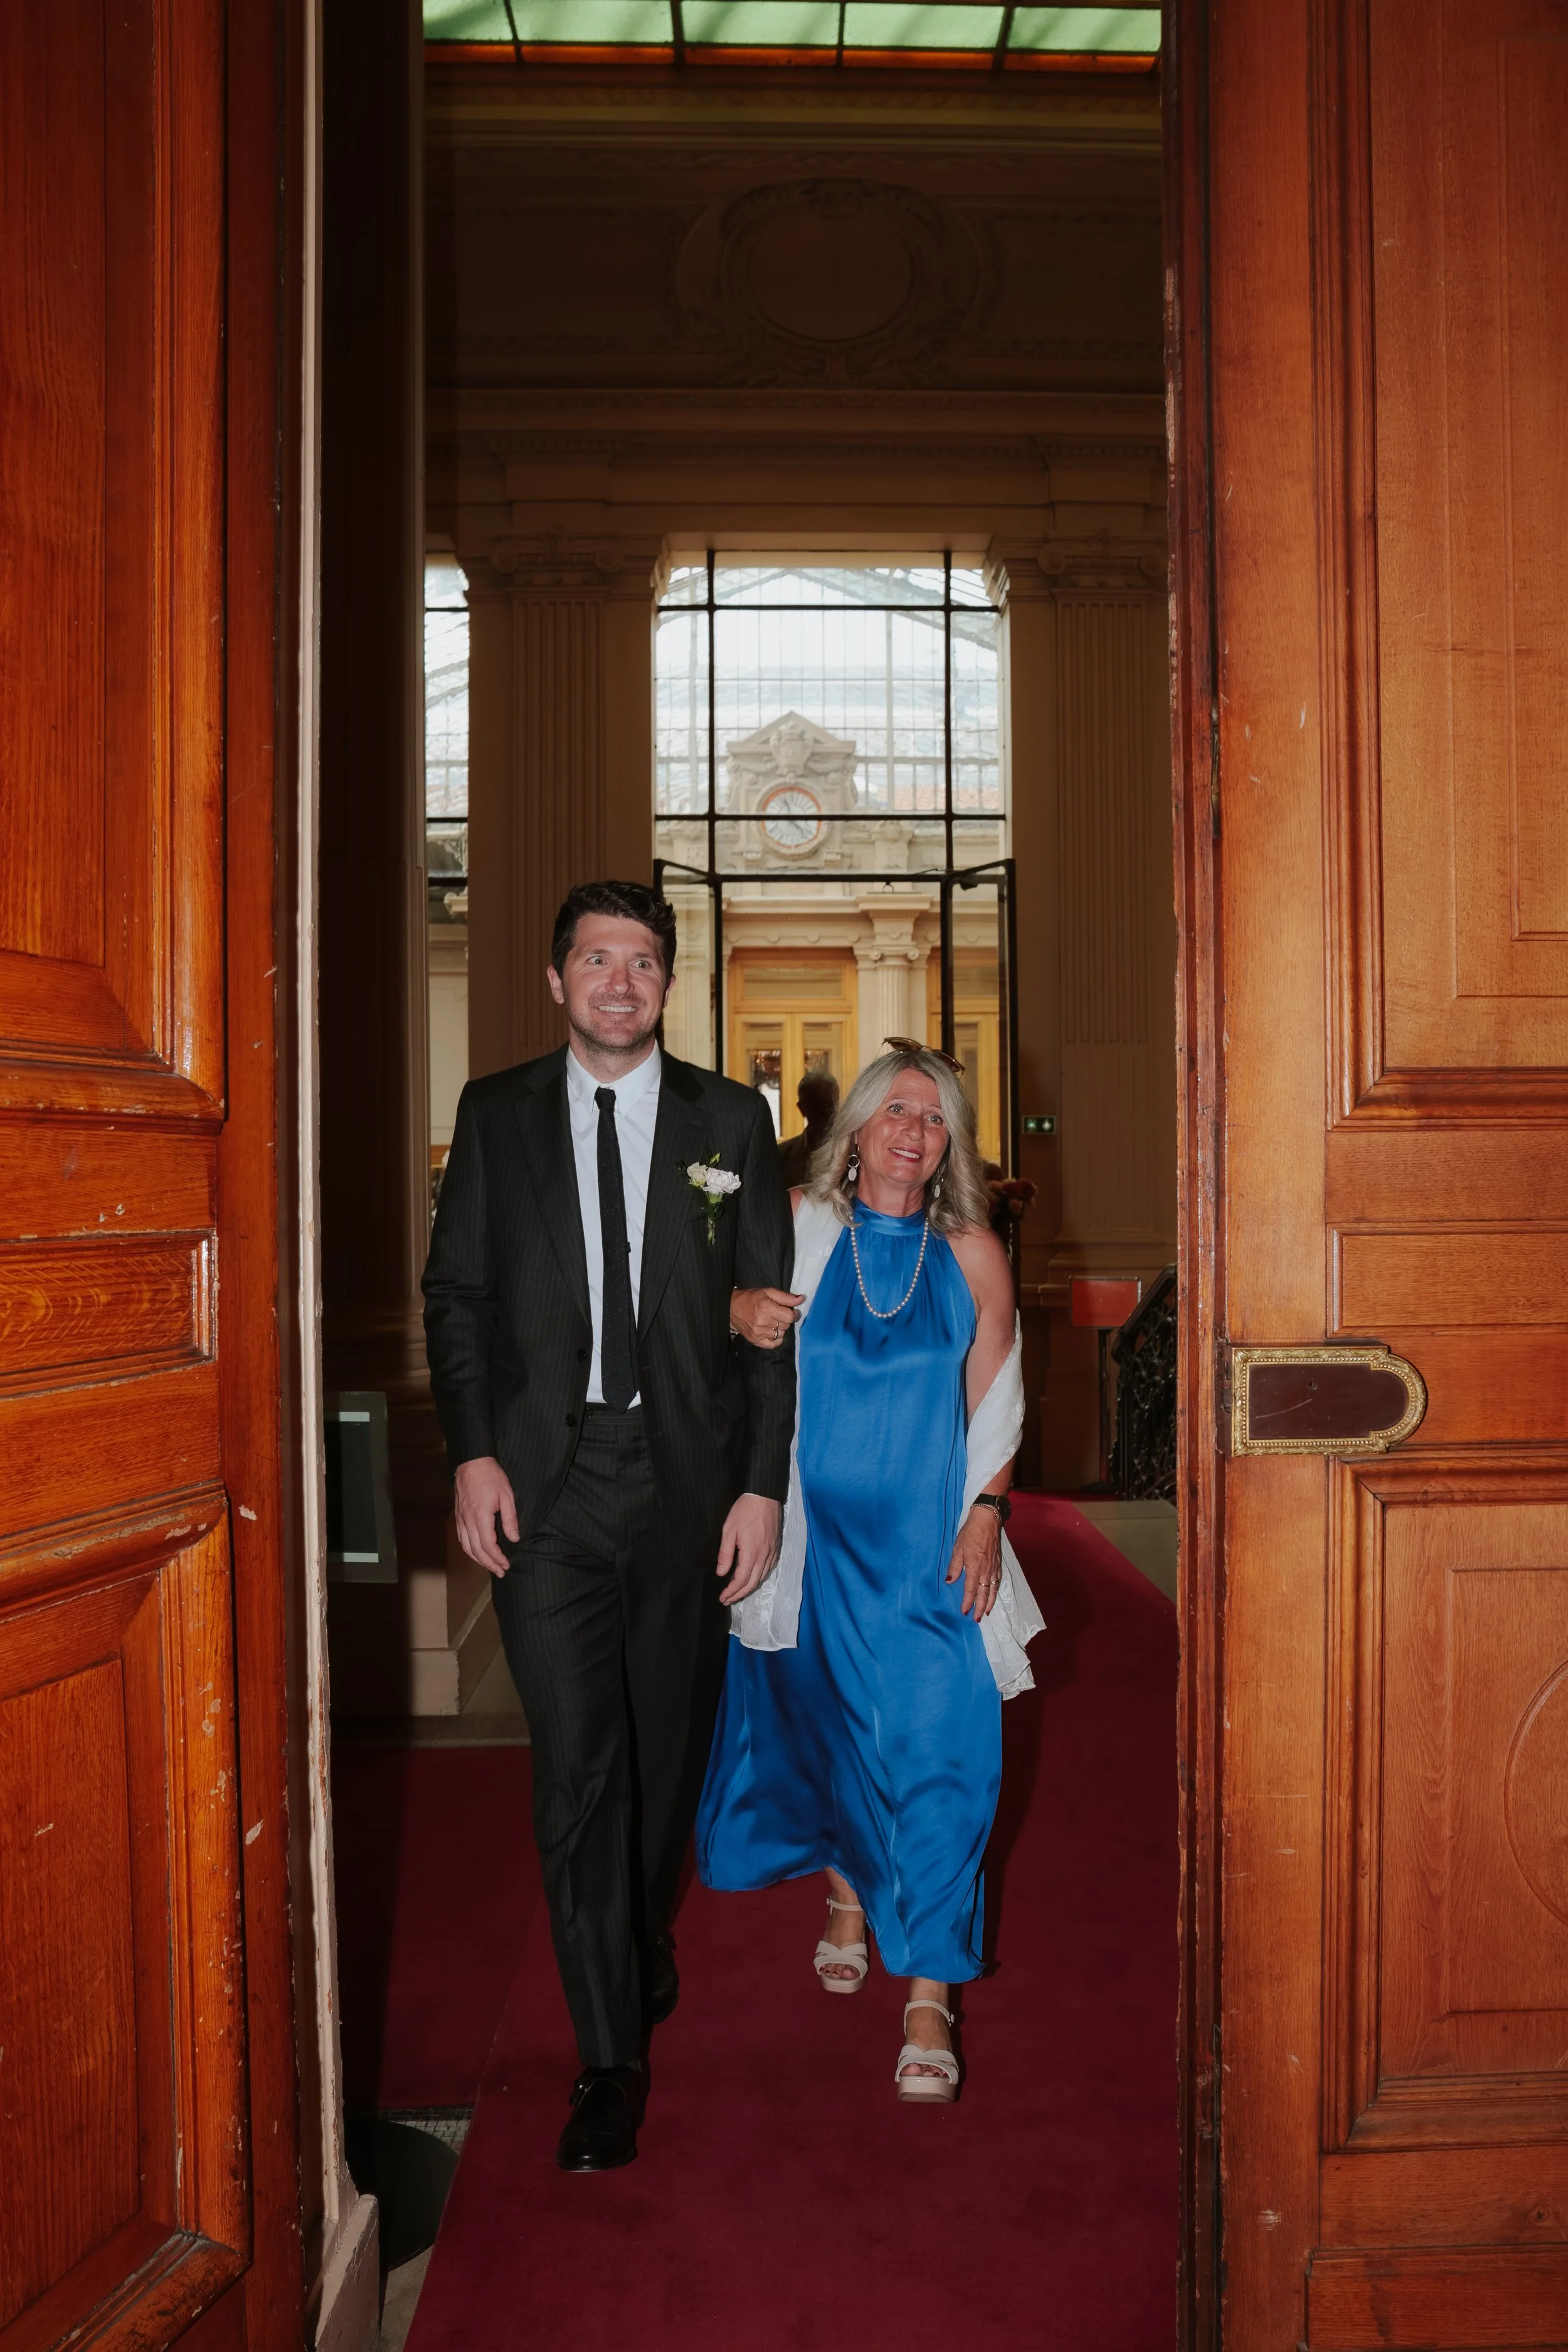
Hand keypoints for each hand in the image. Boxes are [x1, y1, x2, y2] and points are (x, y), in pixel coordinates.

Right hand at [454, 1454, 519, 1577]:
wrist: (472, 1462)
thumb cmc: (491, 1477)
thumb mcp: (507, 1495)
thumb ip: (510, 1519)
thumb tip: (514, 1538)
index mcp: (481, 1516)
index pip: (488, 1545)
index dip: (497, 1558)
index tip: (506, 1565)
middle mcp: (468, 1520)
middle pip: (476, 1550)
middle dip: (489, 1564)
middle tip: (500, 1572)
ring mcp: (461, 1519)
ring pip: (467, 1547)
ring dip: (478, 1559)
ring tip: (490, 1566)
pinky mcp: (458, 1516)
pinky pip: (461, 1538)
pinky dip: (469, 1549)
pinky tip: (476, 1552)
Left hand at [716, 1492, 781, 1603]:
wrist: (764, 1495)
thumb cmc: (745, 1510)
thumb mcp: (728, 1530)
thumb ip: (725, 1553)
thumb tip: (722, 1572)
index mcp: (751, 1553)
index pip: (741, 1580)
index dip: (731, 1592)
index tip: (723, 1597)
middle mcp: (764, 1556)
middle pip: (752, 1583)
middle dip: (739, 1594)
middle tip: (728, 1600)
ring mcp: (772, 1552)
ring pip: (762, 1577)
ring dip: (749, 1588)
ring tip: (738, 1592)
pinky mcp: (776, 1547)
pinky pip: (769, 1568)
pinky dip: (760, 1577)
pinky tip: (753, 1577)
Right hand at [730, 1286, 804, 1349]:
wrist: (732, 1308)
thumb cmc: (751, 1298)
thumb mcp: (769, 1292)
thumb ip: (786, 1297)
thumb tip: (801, 1299)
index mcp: (767, 1308)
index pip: (790, 1317)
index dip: (794, 1314)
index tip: (792, 1311)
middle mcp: (763, 1322)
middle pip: (786, 1326)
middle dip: (786, 1319)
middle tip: (779, 1314)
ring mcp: (759, 1333)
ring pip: (781, 1334)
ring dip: (780, 1328)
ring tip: (773, 1321)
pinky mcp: (755, 1341)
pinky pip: (773, 1344)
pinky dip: (776, 1339)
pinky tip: (771, 1331)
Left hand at [946, 1502, 1003, 1620]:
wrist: (987, 1521)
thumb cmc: (970, 1533)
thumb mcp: (957, 1549)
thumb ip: (955, 1566)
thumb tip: (950, 1581)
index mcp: (974, 1567)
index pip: (970, 1590)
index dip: (968, 1602)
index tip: (964, 1612)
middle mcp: (986, 1570)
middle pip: (983, 1594)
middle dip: (980, 1608)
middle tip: (977, 1619)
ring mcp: (994, 1567)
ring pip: (992, 1589)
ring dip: (989, 1602)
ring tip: (986, 1612)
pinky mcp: (998, 1563)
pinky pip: (998, 1581)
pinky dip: (995, 1591)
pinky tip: (993, 1594)